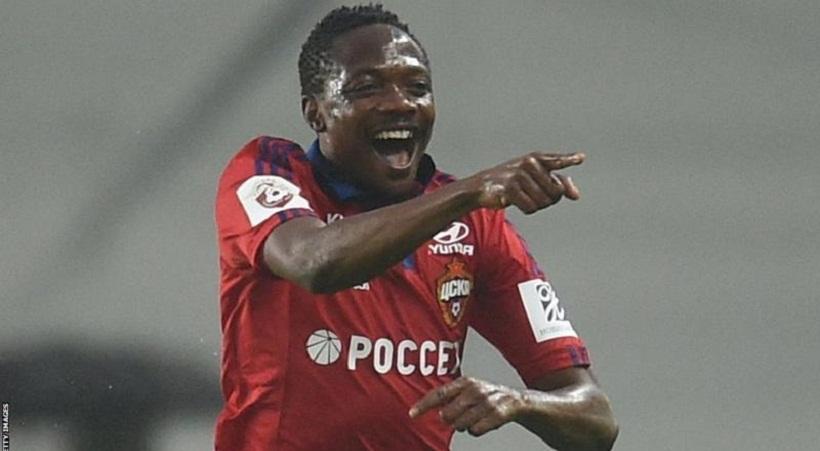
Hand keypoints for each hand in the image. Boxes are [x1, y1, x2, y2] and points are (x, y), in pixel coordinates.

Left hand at [409, 377, 526, 435]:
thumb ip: (448, 396)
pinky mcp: (497, 415)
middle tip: (457, 416)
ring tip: (472, 418)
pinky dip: (475, 430)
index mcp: (465, 382)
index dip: (424, 404)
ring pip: (460, 425)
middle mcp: (475, 390)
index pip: (439, 393)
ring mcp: (487, 403)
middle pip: (447, 414)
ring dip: (463, 426)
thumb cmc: (485, 395)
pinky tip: (482, 423)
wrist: (515, 400)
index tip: (412, 414)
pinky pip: (475, 431)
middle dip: (449, 419)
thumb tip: (423, 406)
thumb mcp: (467, 389)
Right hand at [469, 152, 584, 213]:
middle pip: (555, 191)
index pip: (556, 161)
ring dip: (537, 205)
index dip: (568, 159)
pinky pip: (530, 208)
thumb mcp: (535, 177)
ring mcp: (518, 175)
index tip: (581, 158)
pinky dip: (527, 209)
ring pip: (543, 202)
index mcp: (536, 158)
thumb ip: (558, 182)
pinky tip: (519, 202)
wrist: (482, 186)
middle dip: (549, 199)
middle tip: (535, 194)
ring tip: (525, 197)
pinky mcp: (510, 189)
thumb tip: (576, 195)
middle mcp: (528, 164)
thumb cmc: (513, 180)